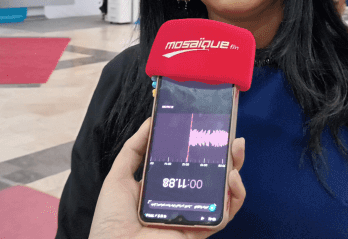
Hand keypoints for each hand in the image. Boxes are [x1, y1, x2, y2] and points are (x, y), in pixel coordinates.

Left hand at [89, 118, 245, 238]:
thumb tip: (151, 121)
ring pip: (226, 193)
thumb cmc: (111, 219)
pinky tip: (232, 179)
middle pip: (215, 176)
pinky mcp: (200, 230)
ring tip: (235, 152)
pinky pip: (224, 214)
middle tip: (233, 138)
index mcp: (167, 187)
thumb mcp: (119, 176)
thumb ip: (135, 148)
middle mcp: (184, 201)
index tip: (212, 128)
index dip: (205, 148)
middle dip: (229, 156)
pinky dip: (234, 196)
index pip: (193, 164)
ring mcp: (194, 215)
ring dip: (236, 171)